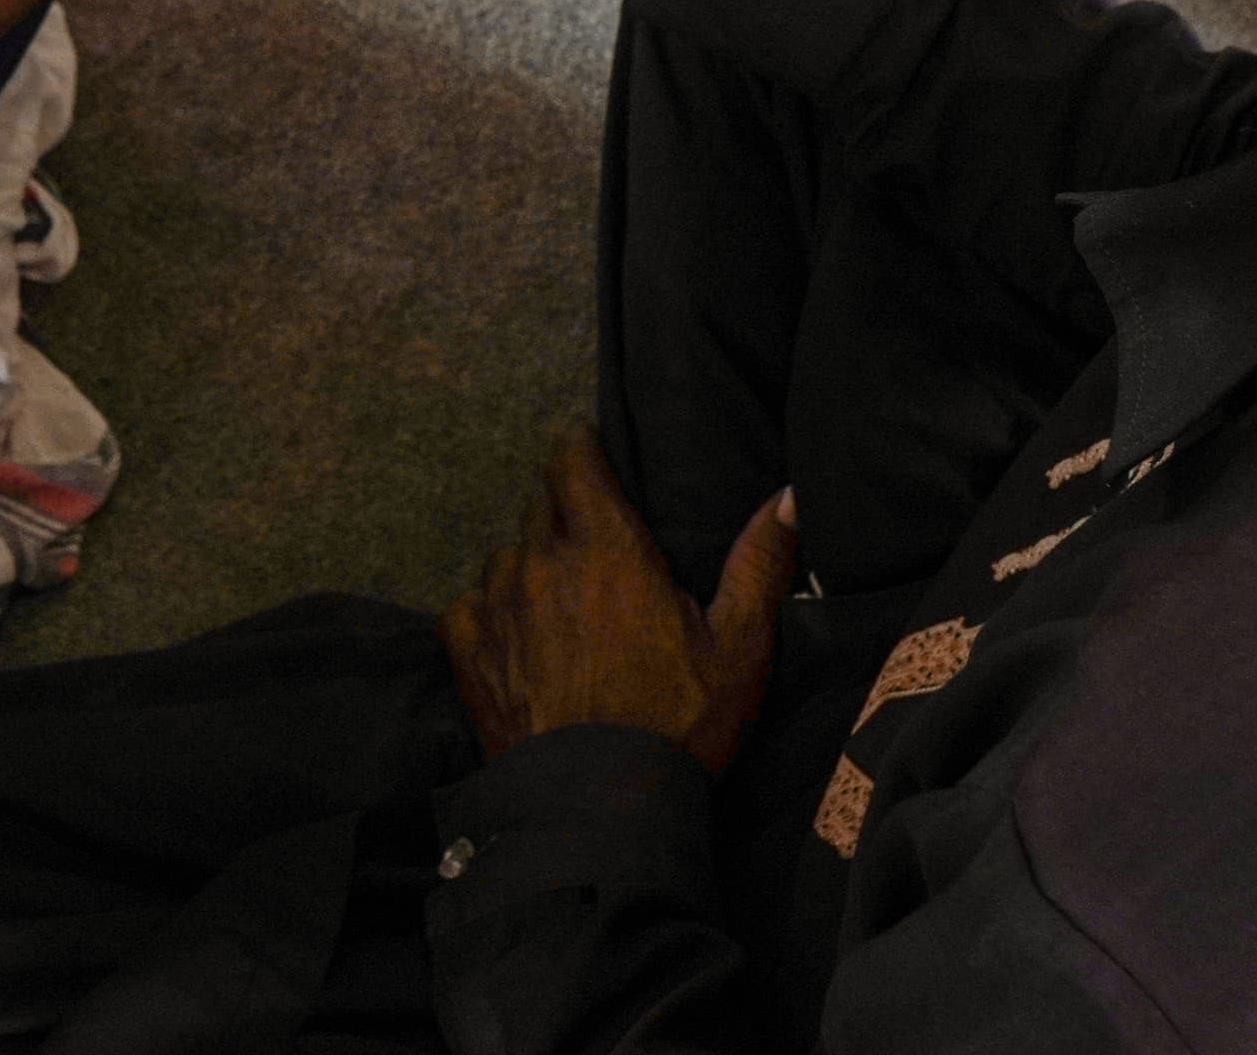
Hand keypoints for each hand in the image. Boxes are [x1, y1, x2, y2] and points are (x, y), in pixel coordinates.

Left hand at [443, 434, 797, 773]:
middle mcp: (542, 562)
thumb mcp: (740, 646)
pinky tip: (520, 639)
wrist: (598, 806)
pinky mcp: (468, 649)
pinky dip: (493, 612)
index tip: (592, 455)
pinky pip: (472, 605)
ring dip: (531, 566)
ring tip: (562, 604)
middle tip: (596, 546)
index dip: (580, 450)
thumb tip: (788, 496)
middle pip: (541, 505)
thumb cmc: (678, 725)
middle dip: (566, 511)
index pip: (571, 459)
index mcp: (608, 549)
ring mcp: (498, 604)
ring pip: (507, 556)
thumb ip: (759, 563)